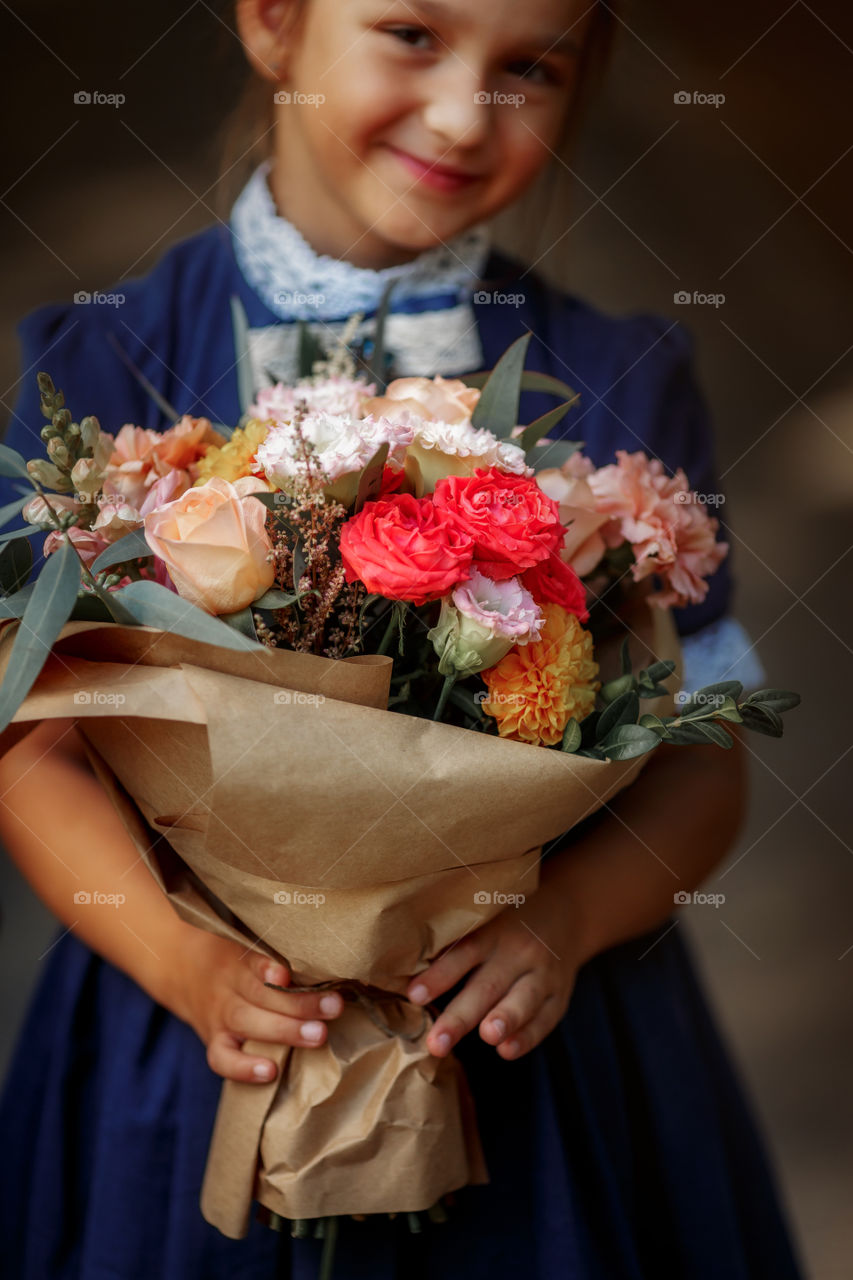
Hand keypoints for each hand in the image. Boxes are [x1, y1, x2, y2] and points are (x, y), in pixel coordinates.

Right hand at [174, 927, 344, 1083]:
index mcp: (236, 956)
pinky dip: (243, 1069)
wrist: (178, 964)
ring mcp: (218, 1015)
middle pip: (258, 995)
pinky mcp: (213, 1040)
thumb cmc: (229, 951)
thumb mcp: (244, 937)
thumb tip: (328, 952)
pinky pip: (222, 1059)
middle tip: (333, 1007)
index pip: (252, 961)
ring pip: (247, 1023)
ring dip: (284, 1031)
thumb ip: (275, 946)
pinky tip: (270, 1073)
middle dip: (298, 1004)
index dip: (267, 969)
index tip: (287, 974)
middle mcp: (227, 985)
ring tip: (317, 1036)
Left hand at [405, 866, 583, 1061]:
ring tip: (488, 1037)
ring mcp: (542, 974)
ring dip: (506, 1019)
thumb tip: (402, 970)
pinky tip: (508, 1051)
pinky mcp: (559, 995)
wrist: (566, 912)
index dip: (439, 975)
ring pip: (523, 999)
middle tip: (437, 1042)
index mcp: (492, 932)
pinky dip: (529, 1036)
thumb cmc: (506, 922)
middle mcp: (518, 951)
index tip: (414, 995)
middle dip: (461, 1016)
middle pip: (488, 985)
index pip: (463, 953)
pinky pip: (545, 1018)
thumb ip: (455, 943)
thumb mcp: (485, 919)